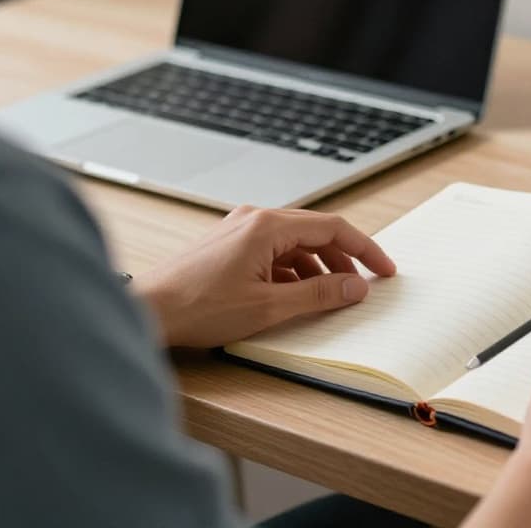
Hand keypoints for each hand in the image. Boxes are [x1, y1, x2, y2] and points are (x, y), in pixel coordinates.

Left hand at [136, 206, 394, 347]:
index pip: (333, 228)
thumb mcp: (268, 307)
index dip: (365, 249)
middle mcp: (255, 220)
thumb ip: (318, 295)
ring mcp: (240, 231)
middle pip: (316, 233)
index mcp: (268, 227)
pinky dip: (293, 272)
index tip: (384, 271)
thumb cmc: (196, 307)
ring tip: (330, 298)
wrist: (146, 310)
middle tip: (362, 287)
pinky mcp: (229, 246)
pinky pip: (275, 252)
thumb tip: (355, 287)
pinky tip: (295, 297)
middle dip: (343, 261)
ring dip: (318, 269)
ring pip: (295, 244)